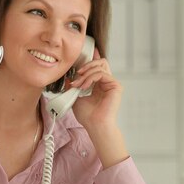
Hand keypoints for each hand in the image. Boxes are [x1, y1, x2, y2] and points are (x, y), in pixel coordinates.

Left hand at [71, 50, 129, 167]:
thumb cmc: (88, 116)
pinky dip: (91, 77)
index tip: (80, 58)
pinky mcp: (116, 86)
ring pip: (100, 66)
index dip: (90, 60)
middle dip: (86, 65)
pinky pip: (102, 73)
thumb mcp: (75, 97)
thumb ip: (74, 86)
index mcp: (99, 85)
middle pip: (100, 62)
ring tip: (78, 84)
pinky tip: (84, 86)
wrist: (95, 125)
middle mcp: (107, 83)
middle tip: (77, 73)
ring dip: (86, 73)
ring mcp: (112, 84)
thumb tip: (68, 77)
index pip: (97, 67)